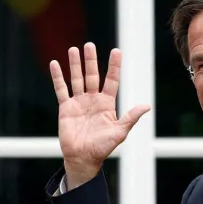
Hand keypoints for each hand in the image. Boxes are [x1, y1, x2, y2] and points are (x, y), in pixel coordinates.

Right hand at [49, 43, 150, 188]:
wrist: (83, 158)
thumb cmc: (102, 147)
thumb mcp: (120, 132)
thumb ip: (131, 117)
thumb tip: (147, 106)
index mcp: (107, 104)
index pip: (112, 80)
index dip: (114, 66)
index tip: (117, 51)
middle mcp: (93, 100)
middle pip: (93, 75)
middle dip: (91, 60)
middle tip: (89, 44)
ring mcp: (79, 102)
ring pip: (77, 79)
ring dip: (75, 64)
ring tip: (74, 49)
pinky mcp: (66, 108)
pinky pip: (61, 89)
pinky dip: (57, 77)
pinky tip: (55, 64)